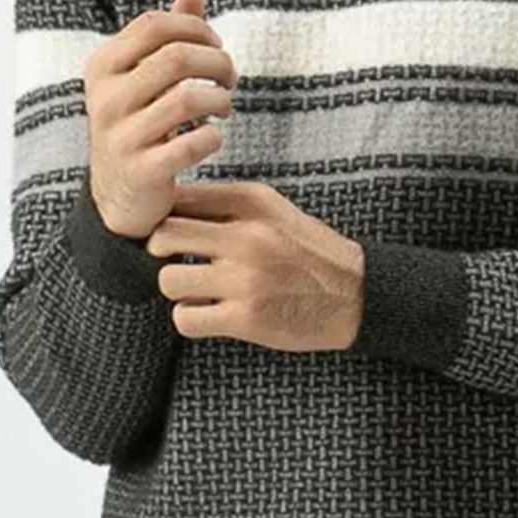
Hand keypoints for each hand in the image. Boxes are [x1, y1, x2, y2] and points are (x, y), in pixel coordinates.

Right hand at [82, 0, 234, 240]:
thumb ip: (167, 36)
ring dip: (220, 100)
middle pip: (177, 57)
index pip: (155, 25)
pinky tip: (212, 137)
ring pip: (190, 99)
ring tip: (223, 107)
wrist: (117, 195)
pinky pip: (193, 144)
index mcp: (103, 67)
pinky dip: (213, 138)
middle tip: (229, 78)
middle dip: (217, 62)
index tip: (215, 46)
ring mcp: (121, 136)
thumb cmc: (138, 124)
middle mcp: (106, 98)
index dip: (196, 28)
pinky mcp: (142, 171)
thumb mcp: (141, 77)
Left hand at [144, 181, 366, 351]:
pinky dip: (190, 318)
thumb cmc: (310, 252)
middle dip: (161, 251)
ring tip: (197, 291)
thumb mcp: (275, 210)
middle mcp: (246, 237)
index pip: (181, 198)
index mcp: (251, 203)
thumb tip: (173, 202)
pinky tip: (207, 314)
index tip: (172, 231)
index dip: (165, 215)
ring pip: (169, 281)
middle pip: (165, 236)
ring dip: (177, 289)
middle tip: (177, 261)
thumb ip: (229, 203)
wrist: (356, 294)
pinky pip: (186, 319)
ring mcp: (245, 279)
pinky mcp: (246, 319)